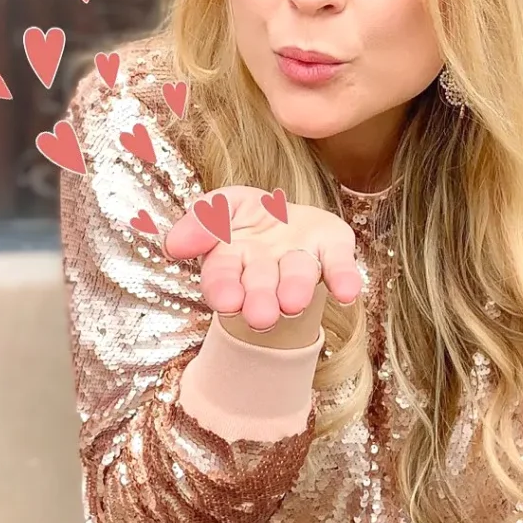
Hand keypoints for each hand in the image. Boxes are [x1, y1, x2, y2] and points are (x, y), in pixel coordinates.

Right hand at [162, 185, 361, 339]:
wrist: (288, 216)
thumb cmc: (247, 219)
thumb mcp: (218, 207)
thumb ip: (200, 221)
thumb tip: (174, 245)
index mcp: (231, 257)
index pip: (221, 276)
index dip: (223, 288)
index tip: (226, 302)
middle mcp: (268, 266)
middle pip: (261, 284)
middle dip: (261, 299)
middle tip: (263, 316)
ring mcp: (302, 258)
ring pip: (298, 276)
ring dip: (296, 289)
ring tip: (294, 302)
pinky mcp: (332, 246)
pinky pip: (338, 263)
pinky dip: (344, 278)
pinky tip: (349, 291)